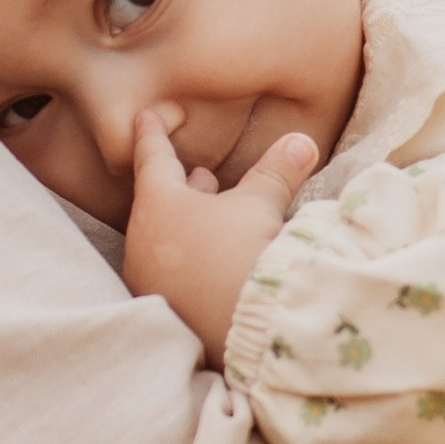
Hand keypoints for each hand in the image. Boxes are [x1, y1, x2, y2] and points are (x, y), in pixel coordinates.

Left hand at [122, 109, 319, 356]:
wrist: (244, 328)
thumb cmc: (244, 253)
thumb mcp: (262, 205)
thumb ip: (278, 170)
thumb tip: (302, 142)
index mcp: (158, 204)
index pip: (152, 157)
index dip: (153, 133)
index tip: (146, 116)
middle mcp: (142, 241)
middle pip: (156, 201)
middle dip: (181, 185)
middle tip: (198, 173)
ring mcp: (148, 279)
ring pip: (163, 238)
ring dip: (185, 222)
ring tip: (208, 212)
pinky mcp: (164, 309)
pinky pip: (170, 271)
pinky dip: (187, 256)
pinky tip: (208, 260)